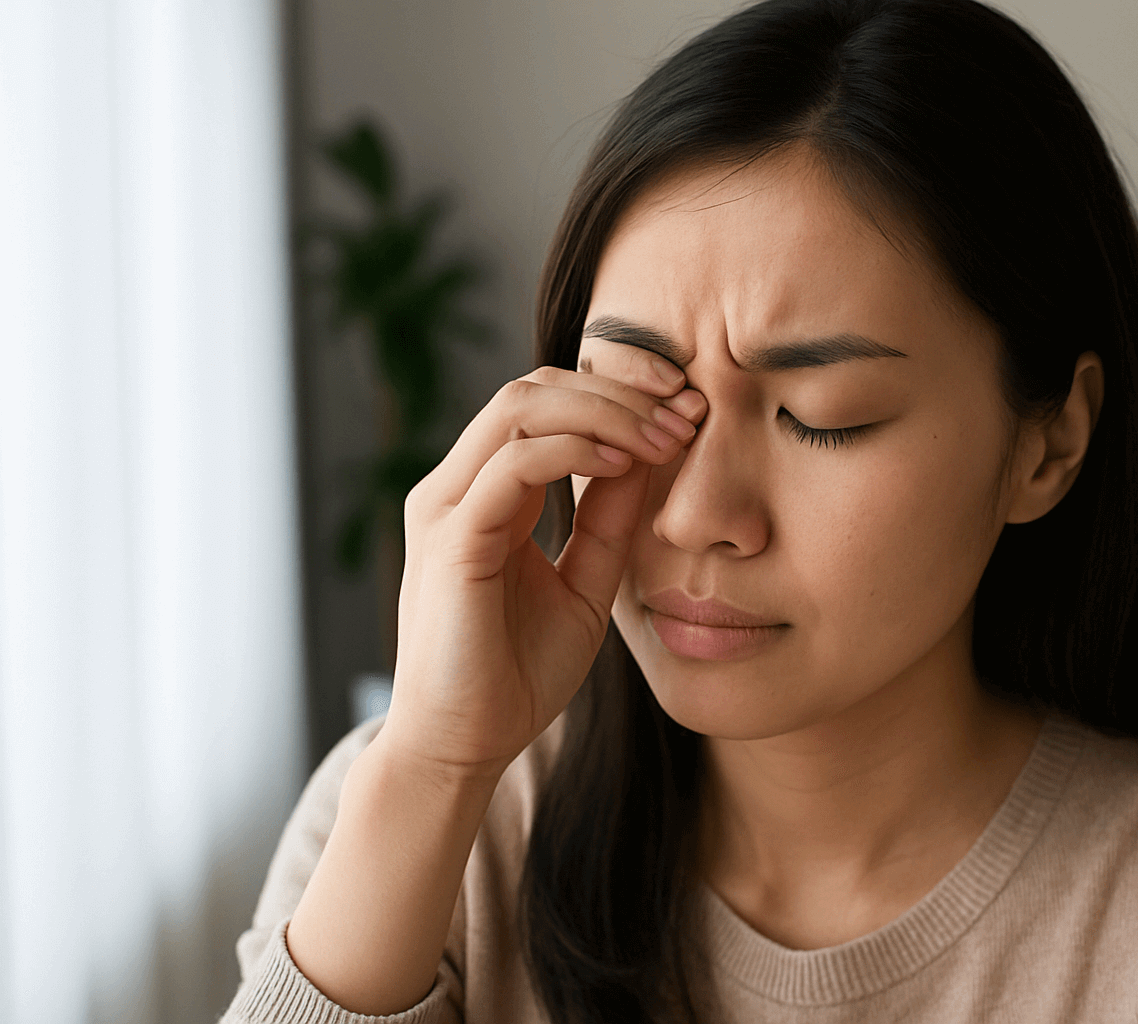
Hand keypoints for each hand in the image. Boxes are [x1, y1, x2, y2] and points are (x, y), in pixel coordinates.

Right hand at [376, 352, 706, 778]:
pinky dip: (575, 451)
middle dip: (617, 388)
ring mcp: (447, 510)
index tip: (687, 409)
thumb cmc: (516, 674)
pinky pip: (513, 465)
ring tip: (665, 436)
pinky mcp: (451, 542)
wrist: (465, 748)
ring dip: (604, 411)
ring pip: (520, 408)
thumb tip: (649, 454)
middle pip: (533, 389)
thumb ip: (609, 520)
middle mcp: (456, 489)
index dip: (618, 392)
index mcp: (484, 494)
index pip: (545, 404)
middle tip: (685, 410)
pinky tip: (625, 464)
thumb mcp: (586, 582)